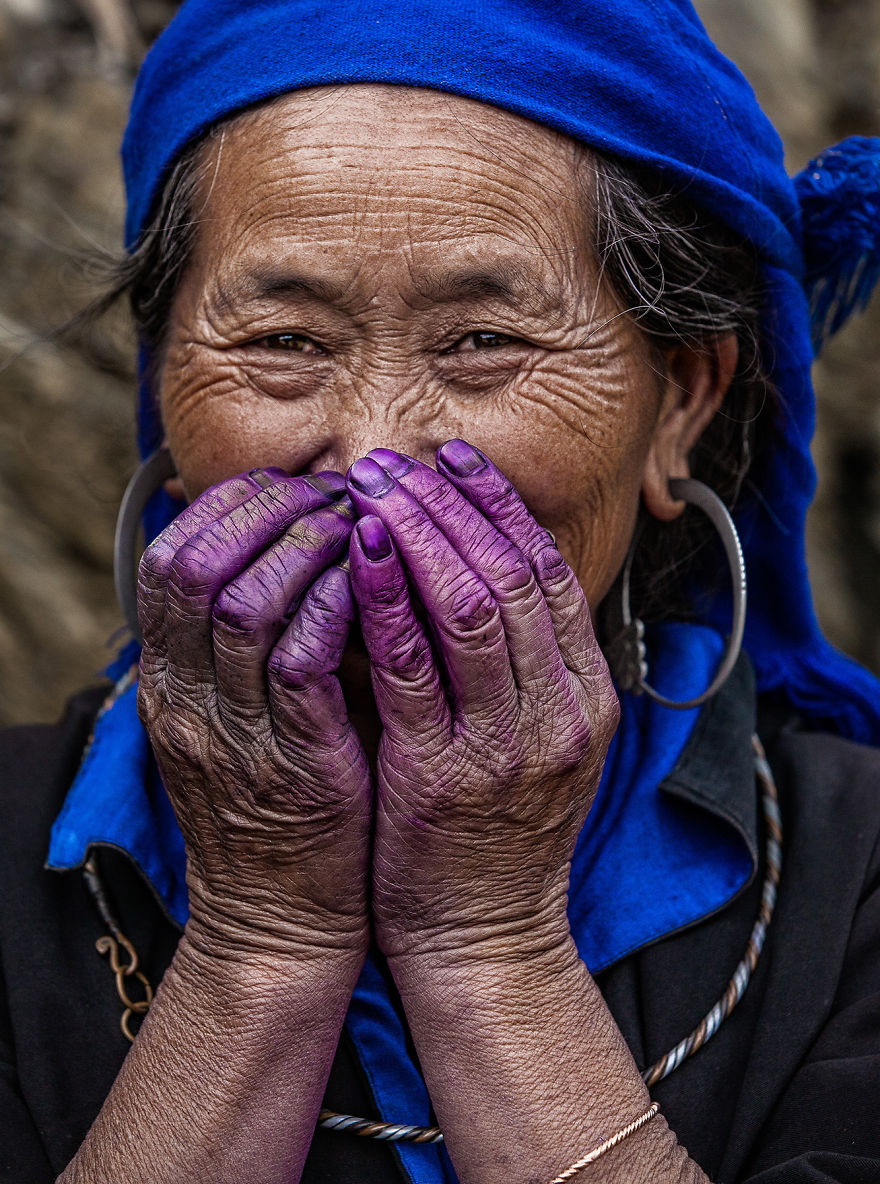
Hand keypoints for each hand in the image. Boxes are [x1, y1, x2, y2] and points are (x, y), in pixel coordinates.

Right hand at [136, 467, 372, 964]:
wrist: (279, 922)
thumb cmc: (276, 799)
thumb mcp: (235, 716)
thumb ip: (247, 641)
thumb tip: (288, 545)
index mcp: (168, 684)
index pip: (169, 562)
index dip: (228, 509)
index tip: (289, 485)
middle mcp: (186, 703)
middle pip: (197, 569)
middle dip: (267, 514)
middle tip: (334, 494)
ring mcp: (234, 736)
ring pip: (244, 606)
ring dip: (304, 550)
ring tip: (358, 525)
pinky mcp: (292, 766)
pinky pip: (301, 666)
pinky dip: (335, 610)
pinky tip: (374, 582)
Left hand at [345, 442, 619, 965]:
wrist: (485, 940)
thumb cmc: (496, 831)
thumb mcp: (535, 739)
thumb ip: (521, 662)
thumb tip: (475, 565)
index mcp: (587, 695)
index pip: (552, 573)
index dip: (501, 506)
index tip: (456, 458)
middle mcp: (562, 710)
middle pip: (516, 573)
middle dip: (455, 503)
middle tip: (400, 458)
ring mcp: (510, 744)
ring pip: (476, 604)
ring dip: (422, 533)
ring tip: (374, 486)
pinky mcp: (445, 775)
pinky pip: (416, 667)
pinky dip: (391, 601)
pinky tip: (362, 554)